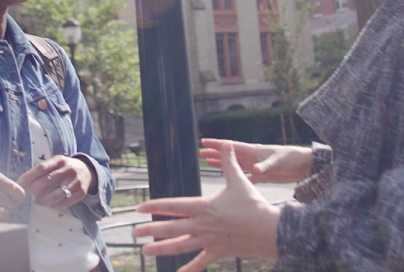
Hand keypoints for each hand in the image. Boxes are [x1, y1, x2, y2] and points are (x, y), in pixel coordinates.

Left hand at [17, 154, 94, 208]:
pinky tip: (50, 205)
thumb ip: (42, 172)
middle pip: (47, 180)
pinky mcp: (81, 192)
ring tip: (37, 201)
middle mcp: (69, 169)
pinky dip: (56, 205)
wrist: (87, 171)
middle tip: (23, 195)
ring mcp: (76, 181)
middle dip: (33, 189)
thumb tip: (27, 186)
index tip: (18, 185)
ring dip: (44, 200)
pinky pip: (66, 202)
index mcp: (60, 160)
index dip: (29, 176)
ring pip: (57, 193)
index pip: (41, 167)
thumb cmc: (64, 168)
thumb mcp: (55, 164)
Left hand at [134, 142, 280, 271]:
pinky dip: (189, 268)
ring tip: (145, 251)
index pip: (174, 206)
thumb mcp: (240, 181)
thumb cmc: (254, 205)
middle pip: (171, 228)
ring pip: (180, 246)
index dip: (155, 206)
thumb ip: (230, 163)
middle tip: (134, 233)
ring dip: (162, 249)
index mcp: (205, 207)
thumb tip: (227, 144)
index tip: (140, 208)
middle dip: (151, 230)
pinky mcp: (218, 252)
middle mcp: (203, 225)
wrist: (269, 230)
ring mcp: (209, 241)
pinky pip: (200, 262)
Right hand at [200, 138, 312, 183]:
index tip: (204, 142)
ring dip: (222, 164)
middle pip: (230, 155)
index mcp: (254, 151)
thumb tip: (254, 170)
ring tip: (208, 162)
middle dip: (215, 154)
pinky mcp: (262, 175)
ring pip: (235, 164)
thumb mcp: (278, 163)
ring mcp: (256, 165)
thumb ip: (266, 167)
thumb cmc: (292, 159)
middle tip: (200, 153)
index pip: (232, 146)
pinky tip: (229, 180)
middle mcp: (253, 157)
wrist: (304, 165)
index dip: (217, 144)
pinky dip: (236, 177)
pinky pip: (245, 176)